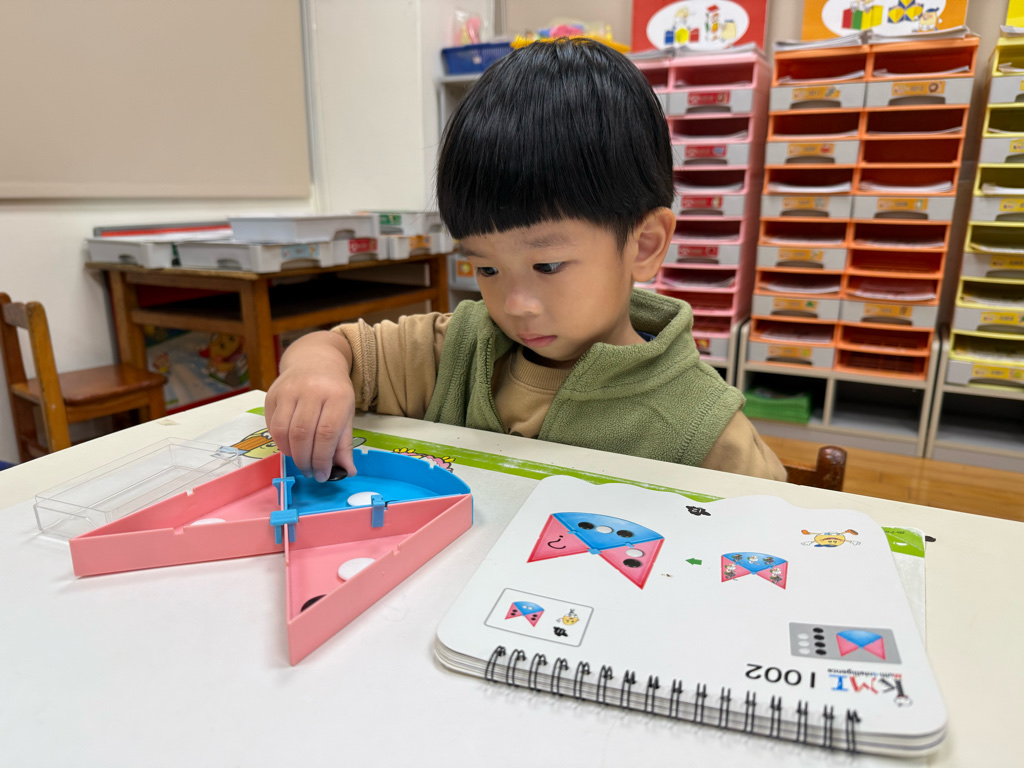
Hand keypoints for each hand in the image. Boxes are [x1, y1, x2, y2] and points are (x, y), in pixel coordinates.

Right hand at [264, 332, 357, 480]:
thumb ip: (344, 443)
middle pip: (303, 434)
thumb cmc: (334, 390)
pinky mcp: (272, 394)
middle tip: (310, 472)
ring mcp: (289, 390)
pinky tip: (290, 447)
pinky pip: (272, 425)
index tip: (323, 475)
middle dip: (306, 460)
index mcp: (337, 395)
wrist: (314, 360)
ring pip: (284, 431)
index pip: (327, 433)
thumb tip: (347, 471)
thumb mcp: (346, 413)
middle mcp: (311, 390)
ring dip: (291, 454)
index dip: (323, 459)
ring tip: (301, 461)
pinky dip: (280, 443)